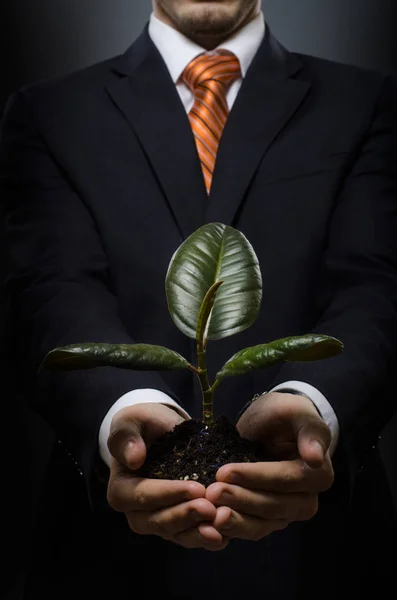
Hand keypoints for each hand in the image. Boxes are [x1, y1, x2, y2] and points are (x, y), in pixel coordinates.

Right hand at [106, 403, 226, 549]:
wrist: (164, 431)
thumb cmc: (145, 424)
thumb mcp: (133, 420)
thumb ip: (127, 436)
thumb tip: (133, 458)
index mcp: (121, 489)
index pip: (142, 495)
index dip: (169, 494)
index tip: (196, 488)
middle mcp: (135, 512)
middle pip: (158, 520)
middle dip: (186, 515)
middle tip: (211, 508)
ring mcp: (155, 521)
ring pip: (174, 533)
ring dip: (197, 532)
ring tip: (219, 528)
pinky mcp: (175, 525)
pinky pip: (187, 536)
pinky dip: (204, 538)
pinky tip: (224, 535)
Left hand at [206, 392, 333, 540]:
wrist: (271, 426)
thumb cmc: (283, 415)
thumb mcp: (295, 412)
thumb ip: (310, 431)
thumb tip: (315, 459)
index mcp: (319, 474)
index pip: (287, 479)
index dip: (256, 477)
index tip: (225, 472)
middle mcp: (307, 500)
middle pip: (274, 506)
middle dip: (241, 499)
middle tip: (212, 492)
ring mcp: (287, 513)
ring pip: (262, 524)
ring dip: (235, 520)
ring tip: (210, 512)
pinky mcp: (267, 520)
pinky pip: (251, 530)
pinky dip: (232, 530)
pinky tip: (211, 524)